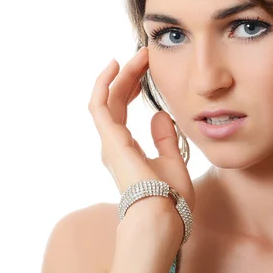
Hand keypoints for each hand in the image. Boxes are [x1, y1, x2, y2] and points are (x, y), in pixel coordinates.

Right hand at [88, 47, 194, 211]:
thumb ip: (165, 139)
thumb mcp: (173, 161)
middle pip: (114, 99)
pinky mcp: (110, 139)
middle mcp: (113, 143)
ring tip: (138, 55)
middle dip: (128, 75)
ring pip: (107, 97)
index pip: (122, 109)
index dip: (132, 86)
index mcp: (126, 149)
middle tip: (144, 55)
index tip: (146, 68)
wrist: (163, 217)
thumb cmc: (170, 199)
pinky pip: (99, 104)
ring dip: (121, 74)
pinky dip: (103, 83)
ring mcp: (109, 141)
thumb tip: (162, 115)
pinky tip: (115, 65)